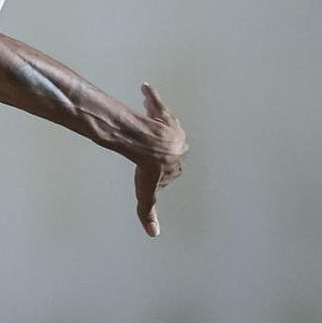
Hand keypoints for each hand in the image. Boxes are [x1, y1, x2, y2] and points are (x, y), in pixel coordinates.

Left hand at [131, 83, 186, 237]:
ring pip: (165, 125)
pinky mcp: (162, 115)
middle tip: (144, 150)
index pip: (171, 169)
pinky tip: (144, 88)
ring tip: (148, 121)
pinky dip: (152, 97)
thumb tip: (153, 234)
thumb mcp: (146, 192)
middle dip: (161, 148)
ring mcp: (172, 129)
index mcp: (176, 163)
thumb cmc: (145, 167)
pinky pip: (157, 104)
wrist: (142, 144)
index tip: (148, 169)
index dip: (160, 170)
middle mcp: (179, 145)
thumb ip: (148, 211)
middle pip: (170, 147)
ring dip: (159, 123)